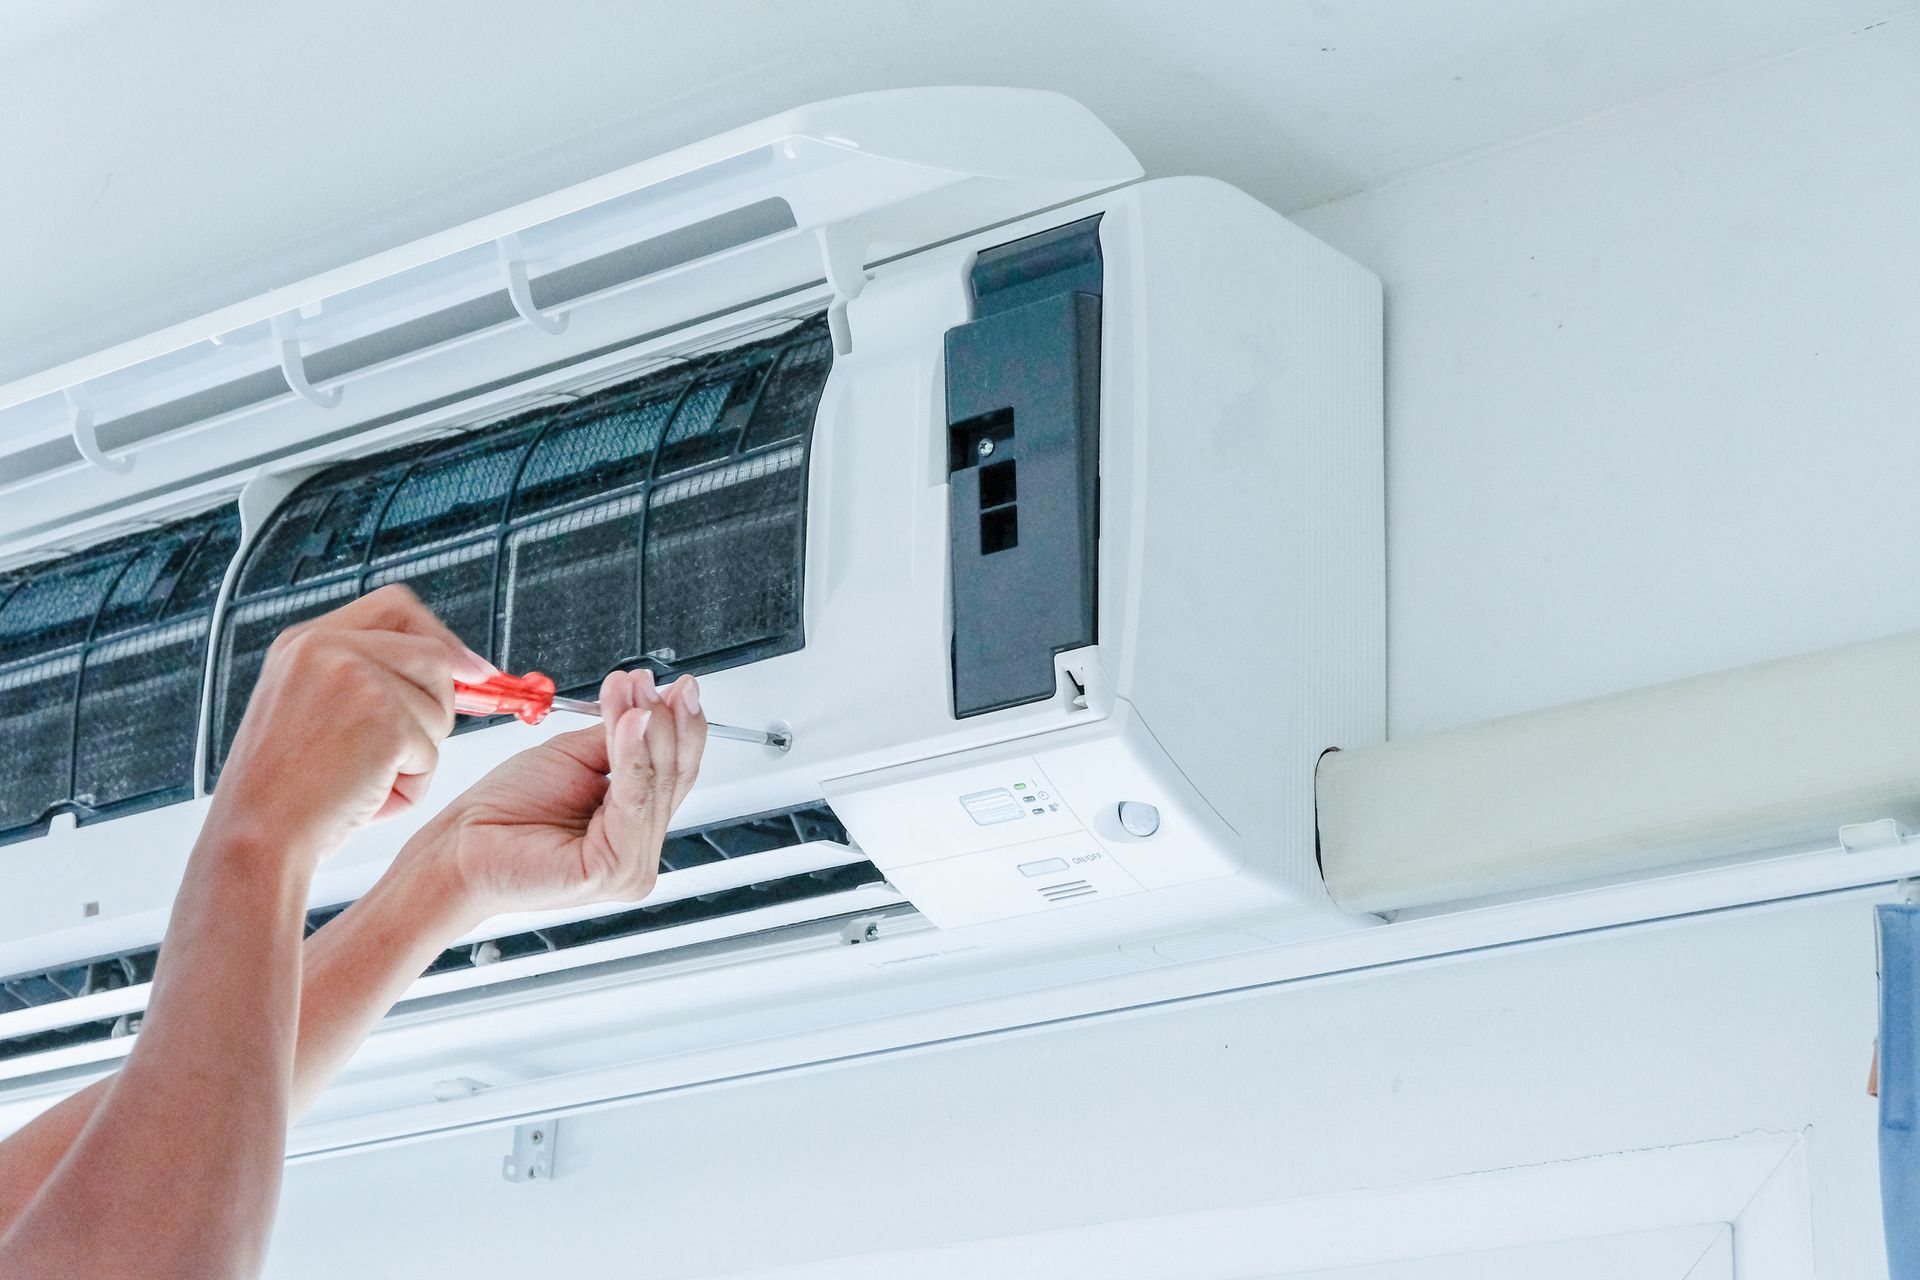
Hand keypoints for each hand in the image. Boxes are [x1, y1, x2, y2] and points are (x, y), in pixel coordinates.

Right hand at [210, 585, 494, 856]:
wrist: (254, 837)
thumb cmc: (285, 792)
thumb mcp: (310, 709)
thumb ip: (369, 677)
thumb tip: (466, 667)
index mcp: (304, 642)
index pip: (396, 607)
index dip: (440, 636)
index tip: (469, 668)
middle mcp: (327, 648)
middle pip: (433, 655)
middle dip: (439, 705)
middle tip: (405, 750)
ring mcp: (356, 679)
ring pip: (440, 706)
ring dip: (418, 754)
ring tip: (364, 779)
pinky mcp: (384, 719)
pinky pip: (431, 753)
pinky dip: (410, 786)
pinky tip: (366, 799)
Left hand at [417, 669, 707, 920]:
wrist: (460, 847)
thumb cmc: (503, 812)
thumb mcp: (573, 758)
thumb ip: (617, 741)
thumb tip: (649, 705)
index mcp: (632, 827)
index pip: (674, 772)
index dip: (681, 726)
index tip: (678, 686)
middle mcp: (639, 852)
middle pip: (674, 776)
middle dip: (665, 720)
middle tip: (651, 682)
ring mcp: (631, 867)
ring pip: (657, 784)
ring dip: (648, 729)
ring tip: (635, 691)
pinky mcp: (615, 871)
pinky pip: (634, 802)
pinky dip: (633, 755)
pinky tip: (630, 722)